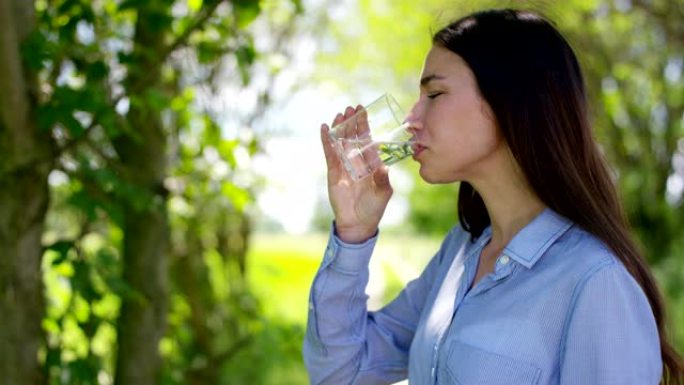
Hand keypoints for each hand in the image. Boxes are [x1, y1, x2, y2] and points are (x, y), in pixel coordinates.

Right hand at [320, 105, 392, 243]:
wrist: (358, 223)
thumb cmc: (374, 208)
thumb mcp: (383, 192)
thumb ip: (382, 179)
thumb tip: (383, 167)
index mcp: (370, 163)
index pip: (367, 139)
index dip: (364, 125)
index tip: (362, 110)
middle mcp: (357, 161)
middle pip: (353, 137)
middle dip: (351, 122)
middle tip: (350, 107)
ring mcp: (344, 165)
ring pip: (341, 142)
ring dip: (340, 128)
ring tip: (339, 114)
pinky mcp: (333, 172)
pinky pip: (329, 153)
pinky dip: (327, 141)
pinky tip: (325, 128)